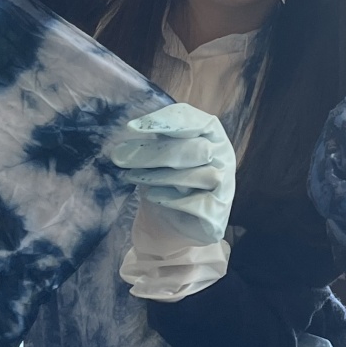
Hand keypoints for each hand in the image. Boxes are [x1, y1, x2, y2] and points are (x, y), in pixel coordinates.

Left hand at [107, 103, 235, 244]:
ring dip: (161, 176)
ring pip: (200, 175)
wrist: (169, 224)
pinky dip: (173, 200)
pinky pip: (199, 204)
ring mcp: (226, 185)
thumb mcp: (159, 155)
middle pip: (198, 149)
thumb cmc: (166, 181)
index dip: (167, 122)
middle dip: (156, 153)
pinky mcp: (219, 213)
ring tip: (133, 177)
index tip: (132, 128)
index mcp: (212, 134)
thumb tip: (137, 127)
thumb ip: (158, 140)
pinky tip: (153, 197)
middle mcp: (224, 156)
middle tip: (119, 157)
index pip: (197, 122)